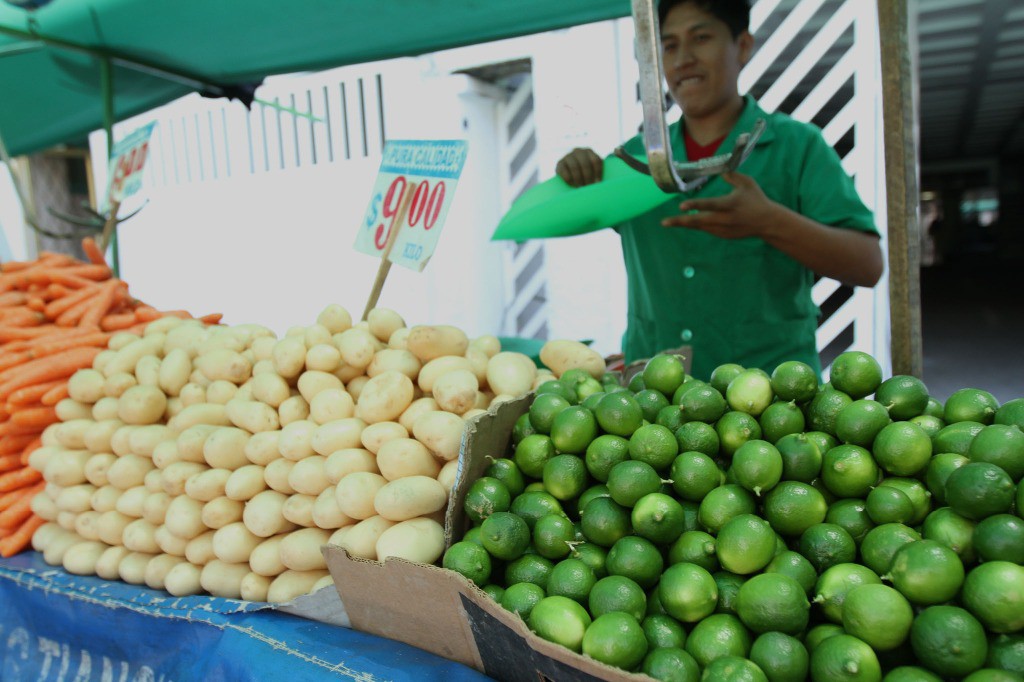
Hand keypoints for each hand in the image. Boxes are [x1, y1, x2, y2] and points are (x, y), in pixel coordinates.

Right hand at [556, 148, 602, 186]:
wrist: (568, 173)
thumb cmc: (585, 174)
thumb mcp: (592, 170)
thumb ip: (596, 173)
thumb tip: (599, 184)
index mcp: (589, 151)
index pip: (596, 160)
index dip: (597, 173)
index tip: (597, 183)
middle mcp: (578, 151)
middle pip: (585, 164)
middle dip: (588, 177)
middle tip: (588, 187)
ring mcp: (568, 156)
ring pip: (575, 167)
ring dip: (579, 179)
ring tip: (581, 188)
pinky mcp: (559, 163)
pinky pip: (565, 172)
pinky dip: (569, 180)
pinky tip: (573, 185)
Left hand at [661, 172, 776, 238]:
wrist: (767, 222)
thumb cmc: (756, 199)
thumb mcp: (747, 183)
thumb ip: (731, 176)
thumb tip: (719, 169)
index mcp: (730, 204)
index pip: (710, 204)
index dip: (695, 205)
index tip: (681, 205)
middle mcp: (725, 218)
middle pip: (699, 221)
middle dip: (680, 221)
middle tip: (664, 222)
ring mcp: (723, 229)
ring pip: (700, 227)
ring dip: (684, 224)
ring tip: (669, 222)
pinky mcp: (723, 235)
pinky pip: (706, 230)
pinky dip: (697, 225)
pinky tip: (687, 222)